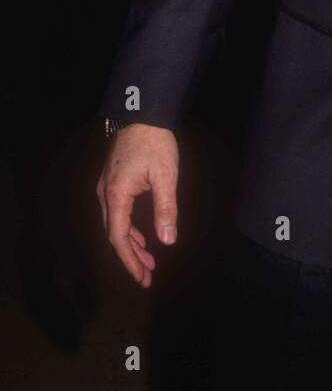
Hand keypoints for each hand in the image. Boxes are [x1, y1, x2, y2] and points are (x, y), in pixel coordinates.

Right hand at [96, 125, 179, 286]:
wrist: (143, 113)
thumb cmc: (155, 142)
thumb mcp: (165, 176)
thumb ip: (166, 209)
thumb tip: (167, 240)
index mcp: (116, 195)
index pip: (118, 237)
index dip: (129, 260)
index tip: (141, 277)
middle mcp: (105, 193)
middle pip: (114, 234)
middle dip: (130, 257)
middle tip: (147, 277)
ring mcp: (107, 187)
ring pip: (115, 224)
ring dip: (130, 244)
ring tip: (148, 262)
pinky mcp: (114, 181)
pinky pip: (117, 212)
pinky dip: (129, 228)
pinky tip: (141, 236)